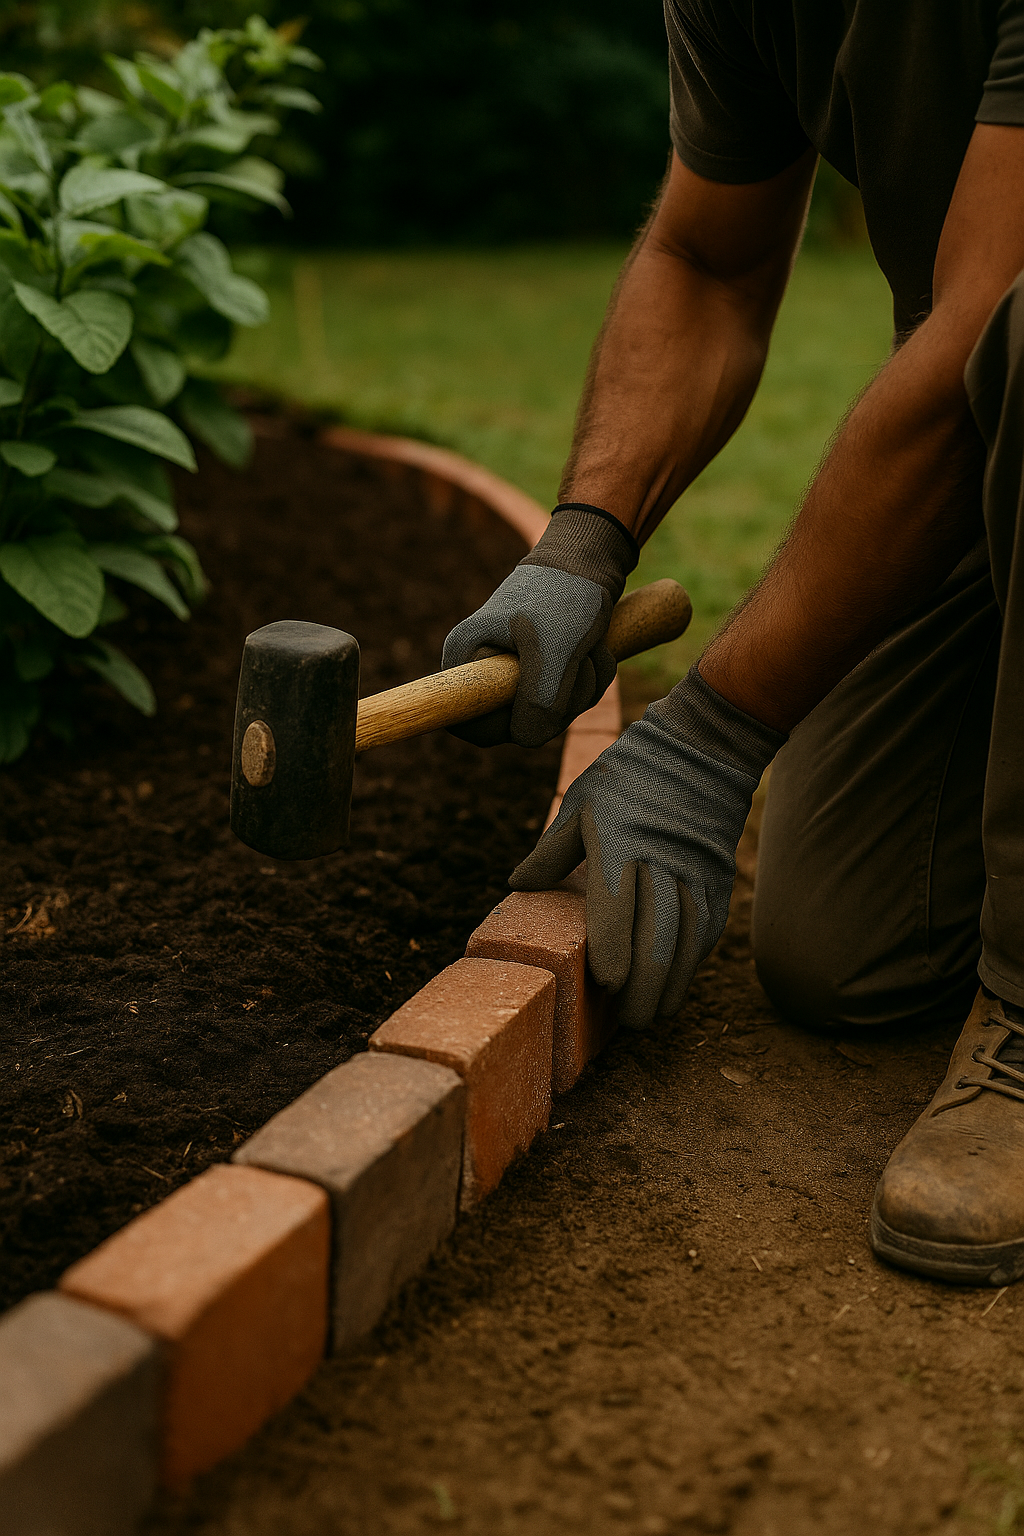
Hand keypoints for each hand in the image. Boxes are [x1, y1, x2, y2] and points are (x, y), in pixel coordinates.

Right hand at [441, 503, 637, 746]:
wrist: (592, 560)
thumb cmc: (567, 593)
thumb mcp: (557, 645)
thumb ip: (540, 700)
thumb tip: (527, 738)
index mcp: (464, 659)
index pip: (463, 722)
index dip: (499, 725)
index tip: (532, 702)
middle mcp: (481, 671)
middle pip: (514, 725)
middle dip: (558, 702)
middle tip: (576, 663)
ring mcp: (512, 675)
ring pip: (547, 717)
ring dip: (580, 688)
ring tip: (588, 648)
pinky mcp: (540, 675)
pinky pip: (565, 703)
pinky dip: (588, 682)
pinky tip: (595, 651)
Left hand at [509, 668, 784, 1024]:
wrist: (700, 750)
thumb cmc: (627, 778)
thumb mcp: (579, 803)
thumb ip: (549, 852)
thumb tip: (516, 886)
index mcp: (620, 844)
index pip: (617, 907)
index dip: (613, 950)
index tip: (605, 983)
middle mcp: (661, 864)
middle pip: (657, 939)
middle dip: (643, 989)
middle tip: (624, 1020)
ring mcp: (695, 875)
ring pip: (687, 944)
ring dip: (670, 987)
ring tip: (650, 1016)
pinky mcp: (717, 882)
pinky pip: (706, 933)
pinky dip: (690, 965)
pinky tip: (675, 986)